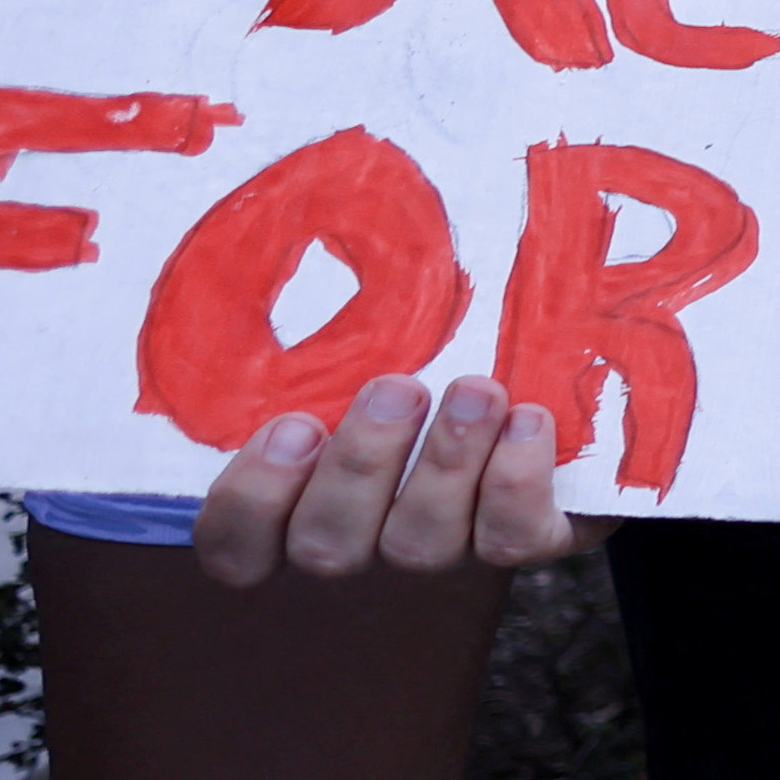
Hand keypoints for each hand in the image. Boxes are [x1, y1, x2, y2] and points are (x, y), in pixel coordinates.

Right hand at [189, 369, 595, 587]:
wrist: (543, 394)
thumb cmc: (415, 355)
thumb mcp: (357, 345)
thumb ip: (321, 332)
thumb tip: (313, 229)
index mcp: (297, 506)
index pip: (236, 547)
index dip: (252, 502)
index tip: (291, 425)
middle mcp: (362, 540)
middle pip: (328, 545)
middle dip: (359, 465)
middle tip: (397, 389)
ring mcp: (441, 550)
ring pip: (419, 545)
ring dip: (446, 463)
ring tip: (476, 391)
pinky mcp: (522, 541)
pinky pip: (510, 540)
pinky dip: (518, 481)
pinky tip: (529, 420)